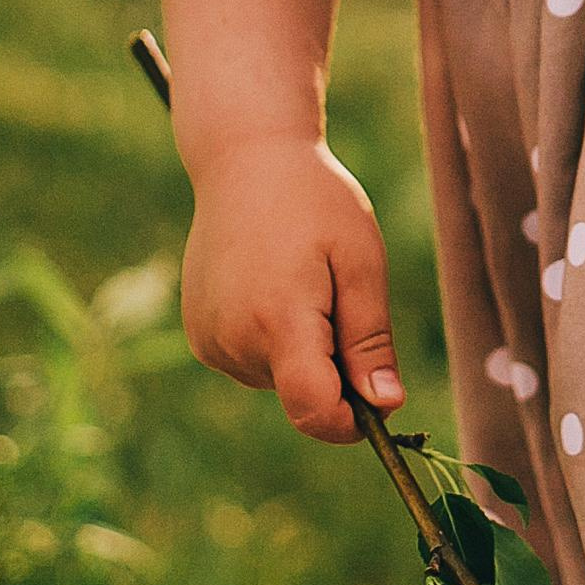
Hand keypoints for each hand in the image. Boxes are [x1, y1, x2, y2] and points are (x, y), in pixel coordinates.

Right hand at [180, 135, 402, 443]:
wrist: (246, 162)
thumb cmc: (315, 202)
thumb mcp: (361, 261)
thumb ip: (370, 339)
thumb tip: (385, 406)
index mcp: (278, 319)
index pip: (313, 410)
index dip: (351, 423)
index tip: (379, 401)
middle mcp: (234, 339)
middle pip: (301, 395)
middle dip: (334, 369)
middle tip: (339, 296)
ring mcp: (209, 340)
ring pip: (278, 380)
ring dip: (303, 352)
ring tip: (302, 281)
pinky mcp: (199, 336)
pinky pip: (252, 362)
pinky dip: (274, 341)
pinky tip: (273, 286)